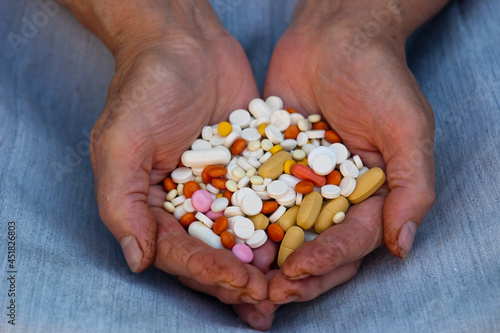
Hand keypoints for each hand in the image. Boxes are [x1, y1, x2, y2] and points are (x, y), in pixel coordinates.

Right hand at [84, 1, 273, 328]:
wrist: (185, 42)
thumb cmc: (145, 87)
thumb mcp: (120, 142)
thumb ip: (121, 202)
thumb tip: (136, 261)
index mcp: (153, 206)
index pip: (178, 252)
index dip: (207, 273)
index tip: (239, 285)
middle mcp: (187, 204)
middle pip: (213, 253)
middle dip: (239, 280)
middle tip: (271, 299)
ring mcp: (221, 188)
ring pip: (244, 236)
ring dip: (265, 265)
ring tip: (291, 288)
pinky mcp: (250, 169)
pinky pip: (267, 201)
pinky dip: (283, 224)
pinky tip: (305, 242)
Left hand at [262, 1, 434, 303]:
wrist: (335, 35)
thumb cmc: (379, 77)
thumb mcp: (407, 128)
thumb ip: (412, 185)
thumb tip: (403, 245)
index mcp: (372, 195)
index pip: (352, 239)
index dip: (328, 260)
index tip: (300, 273)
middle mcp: (335, 194)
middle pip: (317, 244)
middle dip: (295, 272)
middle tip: (267, 292)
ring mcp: (301, 181)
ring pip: (283, 229)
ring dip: (265, 256)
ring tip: (241, 276)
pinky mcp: (271, 164)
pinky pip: (257, 195)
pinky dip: (243, 217)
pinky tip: (222, 235)